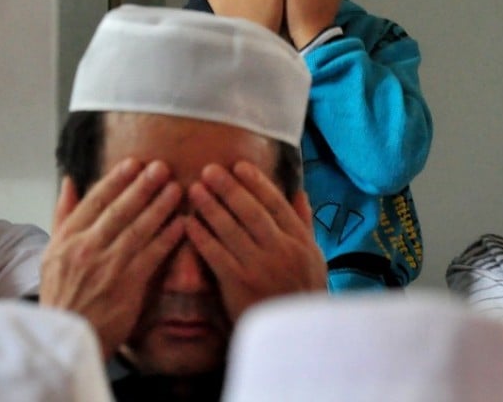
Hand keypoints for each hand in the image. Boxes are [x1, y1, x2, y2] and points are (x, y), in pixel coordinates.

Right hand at [40, 159, 184, 358]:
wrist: (69, 337)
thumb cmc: (62, 297)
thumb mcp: (51, 254)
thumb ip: (63, 216)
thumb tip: (69, 182)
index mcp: (67, 239)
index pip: (94, 201)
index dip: (116, 180)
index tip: (134, 163)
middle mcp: (86, 249)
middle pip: (119, 210)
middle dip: (142, 186)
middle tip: (162, 167)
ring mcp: (107, 267)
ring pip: (138, 229)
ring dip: (160, 206)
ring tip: (176, 188)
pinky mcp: (127, 286)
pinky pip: (152, 255)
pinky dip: (168, 237)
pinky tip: (182, 223)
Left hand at [185, 161, 326, 322]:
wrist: (295, 337)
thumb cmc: (302, 294)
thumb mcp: (314, 258)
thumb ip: (304, 224)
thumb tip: (299, 192)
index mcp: (300, 242)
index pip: (276, 204)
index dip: (257, 183)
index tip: (239, 166)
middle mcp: (281, 250)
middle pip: (251, 211)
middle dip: (228, 188)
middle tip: (209, 170)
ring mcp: (260, 267)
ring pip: (231, 229)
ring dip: (210, 206)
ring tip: (194, 189)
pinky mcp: (239, 284)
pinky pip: (216, 254)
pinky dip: (201, 236)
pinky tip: (187, 222)